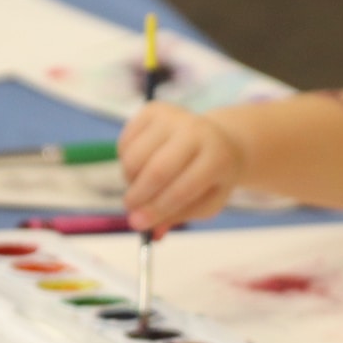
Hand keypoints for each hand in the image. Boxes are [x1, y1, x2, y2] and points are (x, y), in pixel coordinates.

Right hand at [119, 102, 244, 232]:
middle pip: (157, 170)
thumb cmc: (211, 177)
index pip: (182, 189)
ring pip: (135, 156)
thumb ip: (179, 217)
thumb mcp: (206, 202)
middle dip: (139, 196)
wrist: (217, 139)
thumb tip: (152, 233)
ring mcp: (174, 116)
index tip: (138, 224)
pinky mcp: (153, 109)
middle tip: (130, 210)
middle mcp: (196, 130)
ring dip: (130, 179)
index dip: (157, 209)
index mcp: (218, 157)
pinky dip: (125, 161)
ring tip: (140, 187)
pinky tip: (140, 166)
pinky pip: (125, 141)